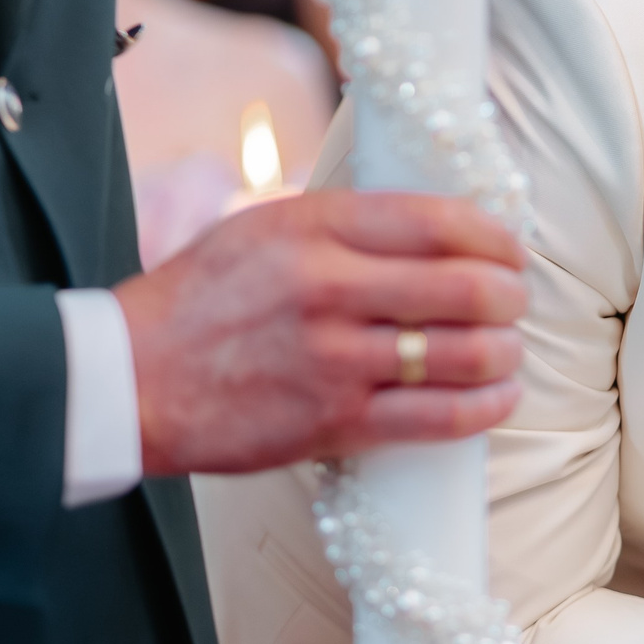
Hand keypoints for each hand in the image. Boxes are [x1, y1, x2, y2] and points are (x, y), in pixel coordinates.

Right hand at [116, 191, 527, 476]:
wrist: (128, 380)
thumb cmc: (200, 301)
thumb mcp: (264, 229)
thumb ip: (345, 225)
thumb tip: (436, 227)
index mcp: (313, 228)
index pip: (438, 221)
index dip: (495, 236)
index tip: (510, 249)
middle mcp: (328, 288)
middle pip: (467, 287)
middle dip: (511, 295)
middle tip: (515, 300)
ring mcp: (334, 359)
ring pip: (465, 353)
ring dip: (505, 351)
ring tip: (506, 349)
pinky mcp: (335, 422)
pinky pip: (439, 416)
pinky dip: (486, 406)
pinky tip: (497, 396)